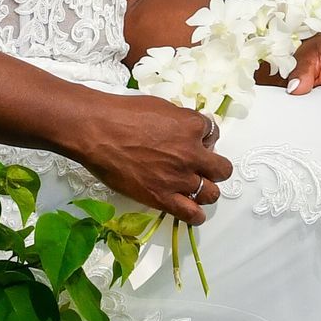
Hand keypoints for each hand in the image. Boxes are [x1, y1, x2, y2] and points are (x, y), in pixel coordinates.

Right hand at [69, 90, 231, 225]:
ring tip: (195, 189)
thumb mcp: (160, 106)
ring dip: (206, 190)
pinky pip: (192, 214)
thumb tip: (184, 129)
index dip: (204, 139)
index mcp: (192, 126)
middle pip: (222, 169)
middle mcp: (192, 154)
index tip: (195, 142)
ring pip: (211, 193)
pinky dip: (196, 214)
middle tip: (199, 166)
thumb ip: (178, 120)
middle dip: (214, 167)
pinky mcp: (162, 198)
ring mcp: (179, 179)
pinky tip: (192, 211)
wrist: (98, 131)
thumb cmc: (123, 113)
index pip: (213, 133)